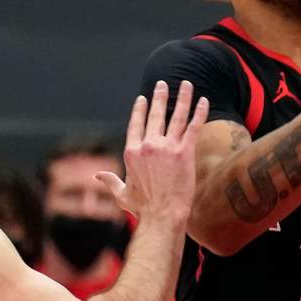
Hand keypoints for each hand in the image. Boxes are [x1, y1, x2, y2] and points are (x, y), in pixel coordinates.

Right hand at [97, 80, 208, 222]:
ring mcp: (167, 148)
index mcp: (132, 152)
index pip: (136, 124)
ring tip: (186, 84)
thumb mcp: (121, 193)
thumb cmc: (143, 208)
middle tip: (163, 85)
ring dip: (182, 98)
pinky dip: (199, 113)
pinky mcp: (184, 153)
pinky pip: (193, 127)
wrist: (162, 216)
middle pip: (155, 115)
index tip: (143, 99)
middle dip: (160, 97)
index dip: (140, 110)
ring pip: (176, 116)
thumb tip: (97, 176)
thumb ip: (110, 181)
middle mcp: (148, 146)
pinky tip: (204, 101)